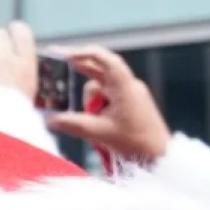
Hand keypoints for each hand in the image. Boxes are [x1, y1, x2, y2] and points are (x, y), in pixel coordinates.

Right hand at [47, 44, 171, 162]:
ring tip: (93, 126)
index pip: (104, 59)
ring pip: (99, 89)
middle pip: (98, 72)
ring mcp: (129, 95)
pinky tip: (96, 126)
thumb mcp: (100, 133)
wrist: (159, 157)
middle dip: (79, 75)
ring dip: (90, 103)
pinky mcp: (129, 105)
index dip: (83, 53)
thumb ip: (73, 124)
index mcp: (124, 86)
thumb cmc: (136, 143)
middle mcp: (128, 86)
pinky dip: (96, 109)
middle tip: (57, 71)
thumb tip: (50, 120)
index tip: (63, 54)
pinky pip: (106, 99)